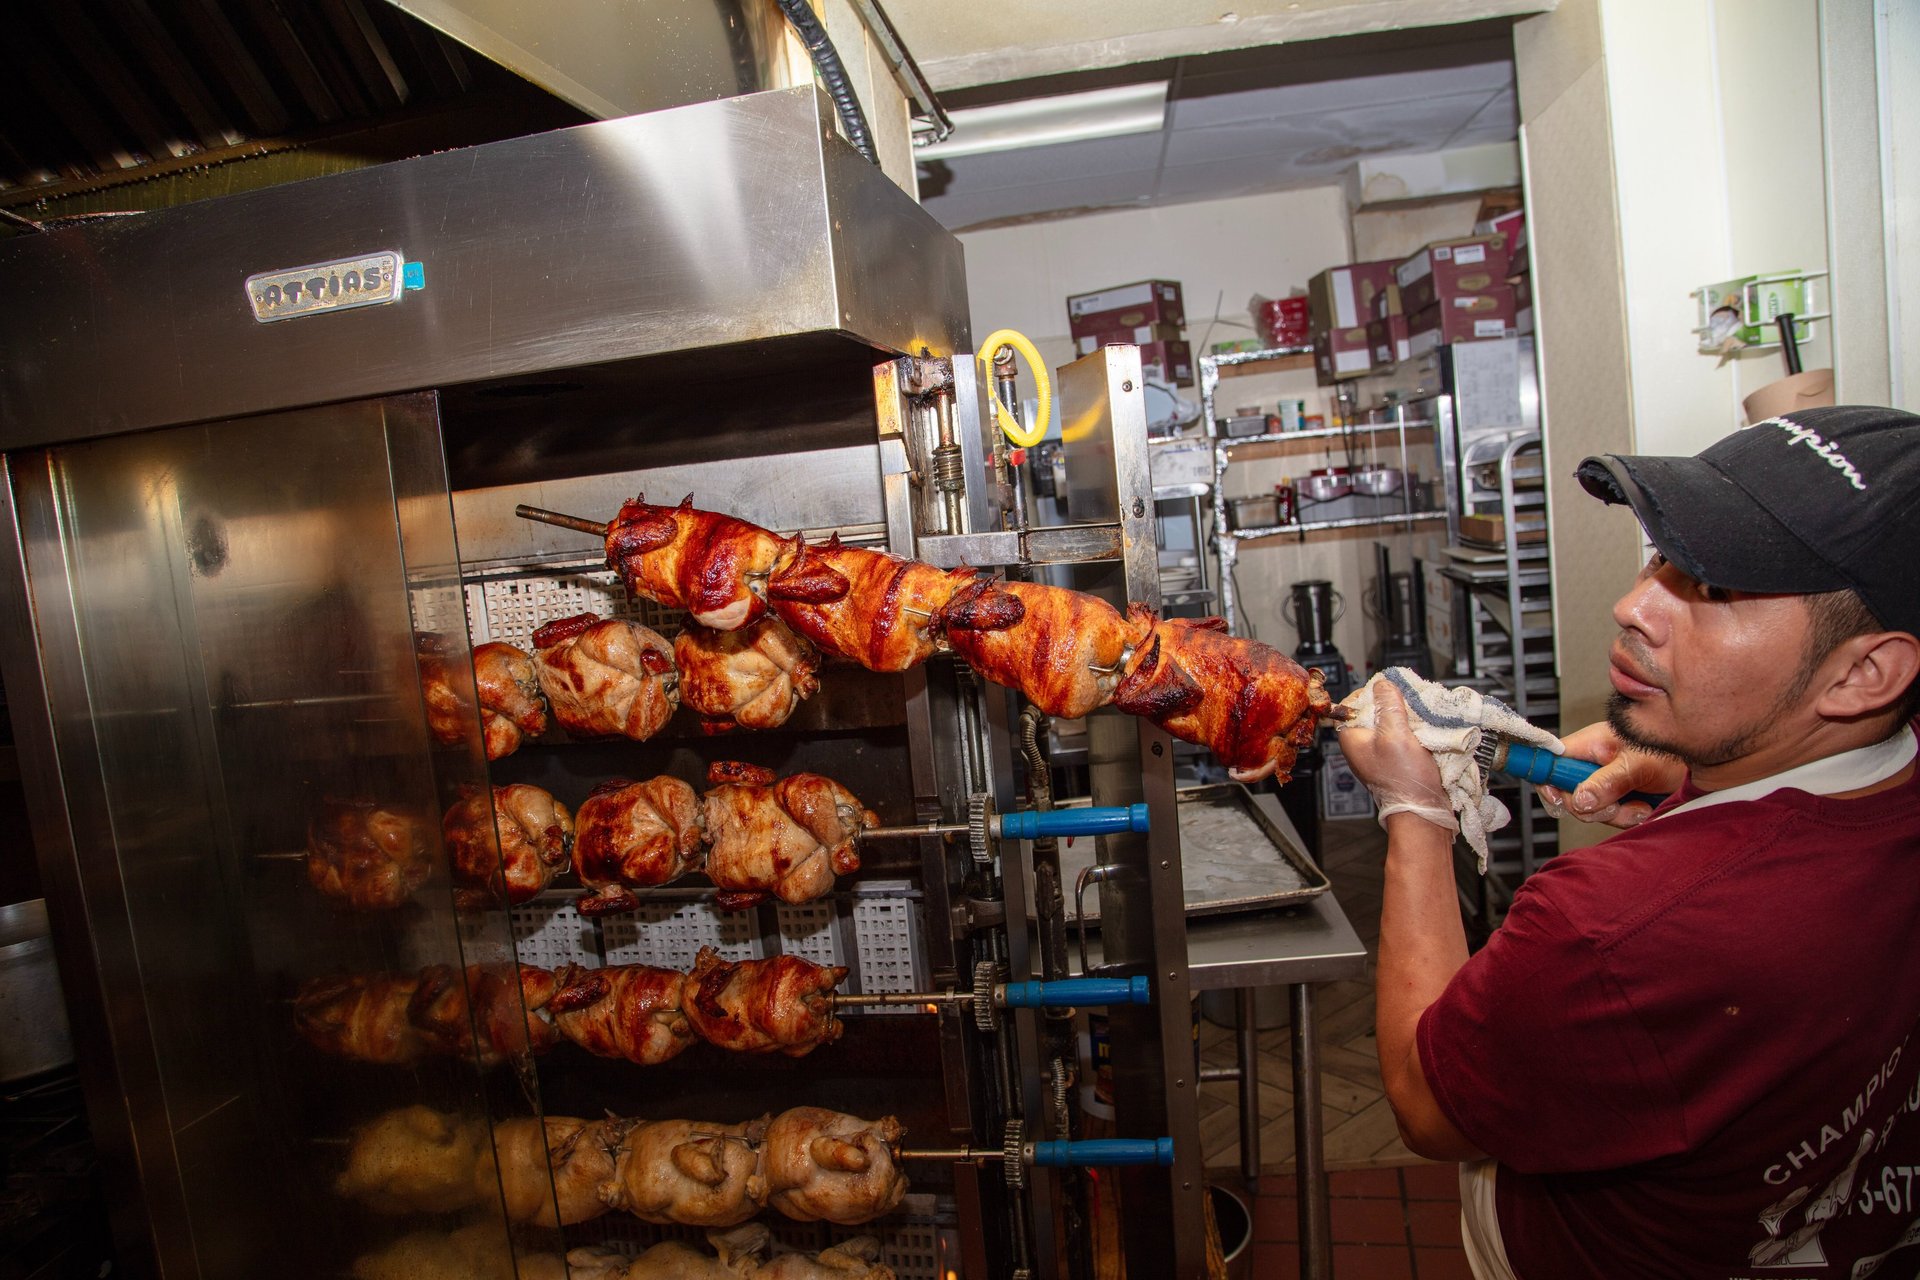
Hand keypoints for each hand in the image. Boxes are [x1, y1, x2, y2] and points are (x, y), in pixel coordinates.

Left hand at [1338, 682, 1454, 833]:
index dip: (1374, 693)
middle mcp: (1362, 745)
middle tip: (1412, 703)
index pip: (1354, 703)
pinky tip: (1426, 731)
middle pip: (1375, 711)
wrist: (1423, 812)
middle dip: (1395, 704)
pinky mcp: (1397, 760)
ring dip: (1408, 717)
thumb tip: (1383, 684)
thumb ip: (1388, 706)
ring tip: (1421, 716)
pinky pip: (1404, 737)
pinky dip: (1415, 731)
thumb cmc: (1404, 779)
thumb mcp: (1395, 735)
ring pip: (1392, 723)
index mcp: (1352, 737)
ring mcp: (1380, 753)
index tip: (1393, 691)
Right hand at [1536, 721, 1685, 828]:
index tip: (1561, 797)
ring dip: (1618, 814)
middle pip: (1569, 793)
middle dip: (1594, 806)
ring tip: (1641, 804)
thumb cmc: (1676, 754)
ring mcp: (1606, 783)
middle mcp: (1595, 763)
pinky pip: (1611, 818)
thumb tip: (1578, 799)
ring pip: (1591, 810)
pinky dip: (1629, 818)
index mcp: (1592, 744)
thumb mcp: (1640, 765)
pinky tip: (1646, 808)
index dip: (1549, 779)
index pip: (1552, 759)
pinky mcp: (1620, 800)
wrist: (1710, 766)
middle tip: (1618, 803)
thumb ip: (1607, 781)